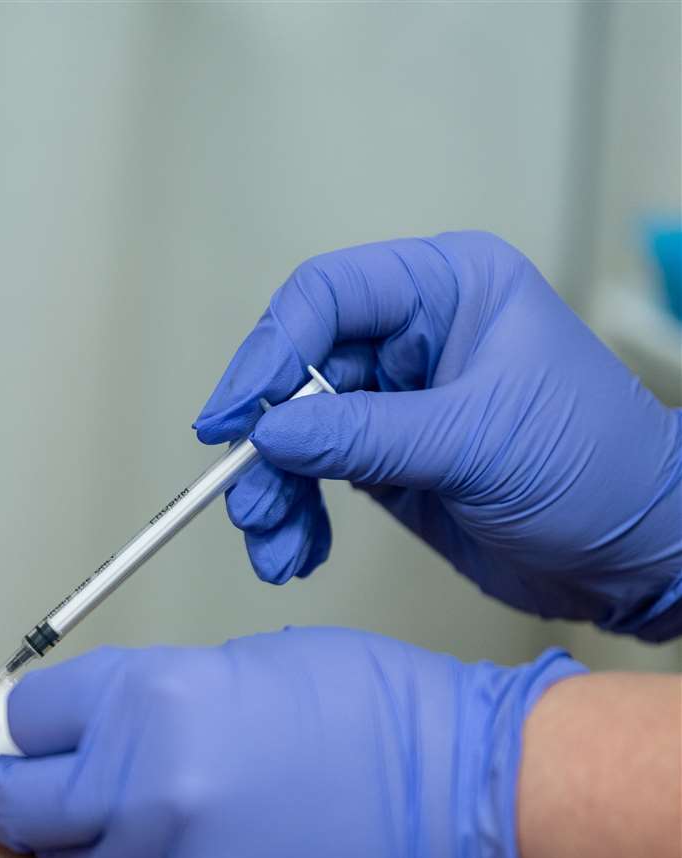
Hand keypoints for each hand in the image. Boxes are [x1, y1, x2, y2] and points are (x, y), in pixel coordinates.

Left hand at [0, 630, 583, 857]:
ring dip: (86, 845)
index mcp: (150, 698)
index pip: (24, 716)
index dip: (22, 723)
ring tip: (131, 822)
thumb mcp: (238, 665)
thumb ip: (145, 698)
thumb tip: (85, 727)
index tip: (23, 733)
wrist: (466, 797)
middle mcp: (145, 786)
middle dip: (19, 792)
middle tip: (30, 788)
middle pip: (19, 803)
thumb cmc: (372, 713)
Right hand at [195, 231, 681, 641]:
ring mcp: (396, 400)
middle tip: (246, 499)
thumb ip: (365, 435)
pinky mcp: (385, 458)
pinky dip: (297, 516)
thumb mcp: (477, 443)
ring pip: (295, 430)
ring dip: (273, 491)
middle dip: (265, 441)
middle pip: (298, 368)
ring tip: (273, 546)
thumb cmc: (596, 470)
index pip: (328, 296)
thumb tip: (267, 435)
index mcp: (449, 289)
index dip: (269, 350)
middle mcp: (415, 335)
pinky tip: (299, 553)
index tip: (233, 416)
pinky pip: (313, 476)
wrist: (638, 555)